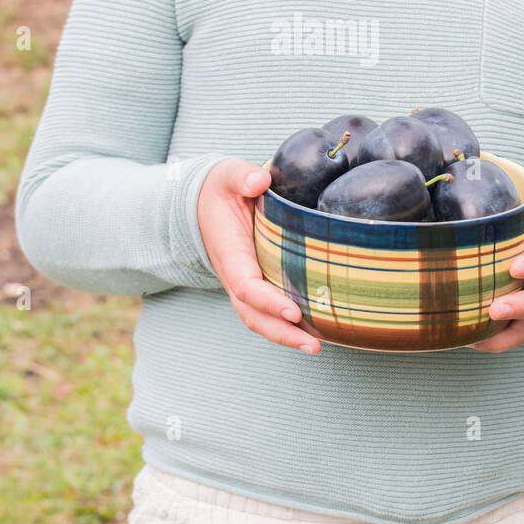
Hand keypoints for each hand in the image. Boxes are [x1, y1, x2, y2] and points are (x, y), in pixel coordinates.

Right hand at [196, 159, 319, 353]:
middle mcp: (235, 275)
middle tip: (313, 346)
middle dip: (282, 333)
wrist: (206, 201)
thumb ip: (242, 176)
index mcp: (230, 253)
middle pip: (254, 315)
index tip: (294, 311)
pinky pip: (269, 311)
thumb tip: (260, 180)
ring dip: (286, 337)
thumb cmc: (223, 188)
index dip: (269, 302)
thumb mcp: (228, 175)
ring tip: (316, 348)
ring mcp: (245, 283)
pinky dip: (288, 326)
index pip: (247, 286)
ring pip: (261, 319)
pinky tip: (315, 331)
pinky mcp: (258, 283)